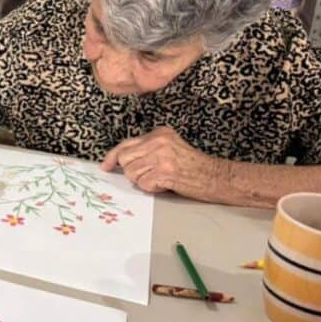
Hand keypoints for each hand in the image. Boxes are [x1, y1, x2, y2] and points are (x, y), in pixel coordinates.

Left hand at [101, 126, 223, 199]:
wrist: (215, 176)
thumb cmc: (192, 166)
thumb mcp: (169, 149)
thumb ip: (147, 150)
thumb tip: (119, 160)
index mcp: (159, 133)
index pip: (126, 143)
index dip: (113, 156)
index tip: (105, 166)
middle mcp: (158, 141)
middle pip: (125, 159)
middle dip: (132, 171)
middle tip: (148, 175)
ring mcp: (161, 156)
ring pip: (132, 173)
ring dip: (143, 181)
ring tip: (160, 178)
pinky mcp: (164, 171)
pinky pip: (143, 184)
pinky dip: (152, 188)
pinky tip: (165, 183)